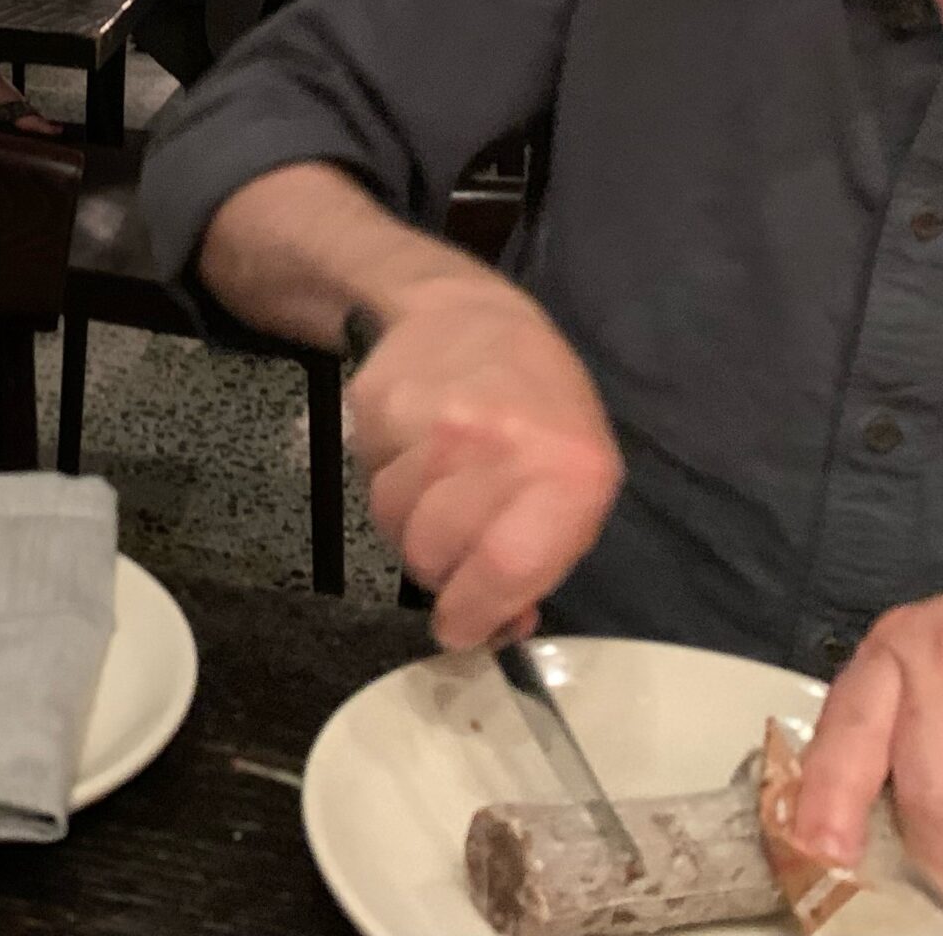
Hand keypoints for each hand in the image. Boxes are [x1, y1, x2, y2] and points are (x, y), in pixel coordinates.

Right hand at [349, 277, 621, 651]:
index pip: (506, 567)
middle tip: (453, 545)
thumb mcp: (574, 479)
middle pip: (433, 552)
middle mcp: (500, 443)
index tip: (459, 628)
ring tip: (437, 487)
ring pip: (392, 522)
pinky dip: (386, 479)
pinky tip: (413, 448)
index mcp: (568, 470)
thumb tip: (500, 625)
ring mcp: (434, 419)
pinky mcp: (379, 403)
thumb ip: (545, 556)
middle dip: (437, 568)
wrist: (469, 313)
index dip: (474, 612)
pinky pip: (368, 478)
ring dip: (408, 523)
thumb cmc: (538, 406)